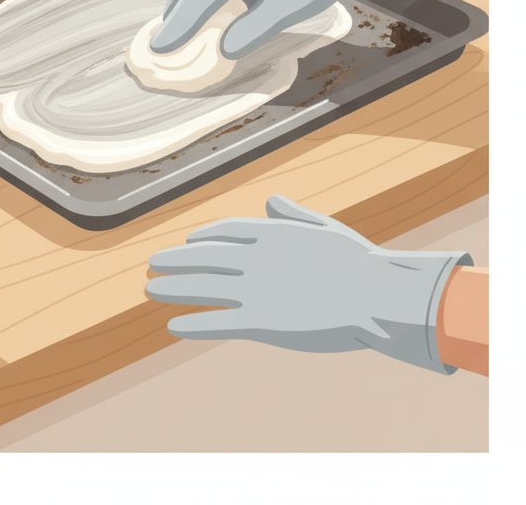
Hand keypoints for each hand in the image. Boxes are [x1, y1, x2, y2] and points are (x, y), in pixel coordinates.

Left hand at [146, 195, 471, 373]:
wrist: (375, 295)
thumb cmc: (358, 263)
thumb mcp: (322, 228)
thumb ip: (291, 216)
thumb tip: (270, 199)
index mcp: (270, 234)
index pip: (225, 232)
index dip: (203, 237)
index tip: (188, 241)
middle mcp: (254, 259)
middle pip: (203, 258)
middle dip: (176, 260)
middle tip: (152, 262)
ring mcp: (254, 290)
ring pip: (201, 287)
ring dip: (172, 288)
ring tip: (149, 288)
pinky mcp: (261, 322)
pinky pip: (218, 323)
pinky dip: (193, 324)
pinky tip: (173, 326)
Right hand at [150, 0, 454, 57]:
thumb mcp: (288, 4)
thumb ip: (253, 29)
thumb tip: (224, 49)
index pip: (194, 3)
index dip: (176, 30)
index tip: (157, 51)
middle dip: (177, 13)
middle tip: (165, 38)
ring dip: (197, 1)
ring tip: (191, 24)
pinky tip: (235, 8)